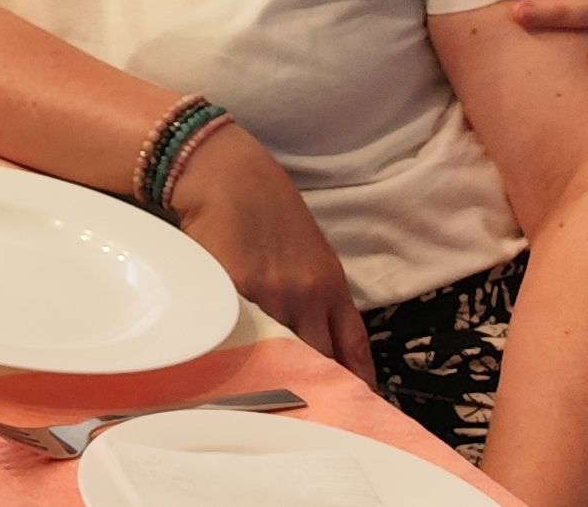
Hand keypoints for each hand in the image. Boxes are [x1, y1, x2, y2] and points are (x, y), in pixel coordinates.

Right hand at [167, 127, 371, 382]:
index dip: (358, 380)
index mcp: (330, 284)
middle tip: (315, 413)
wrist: (227, 174)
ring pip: (279, 355)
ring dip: (275, 378)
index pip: (352, 346)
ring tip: (268, 403)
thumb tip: (306, 328)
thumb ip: (311, 288)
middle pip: (320, 360)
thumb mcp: (306, 248)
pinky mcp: (233, 292)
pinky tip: (229, 374)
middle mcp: (307, 296)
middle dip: (319, 388)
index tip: (360, 404)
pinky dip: (237, 357)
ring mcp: (271, 297)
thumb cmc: (263, 205)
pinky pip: (240, 338)